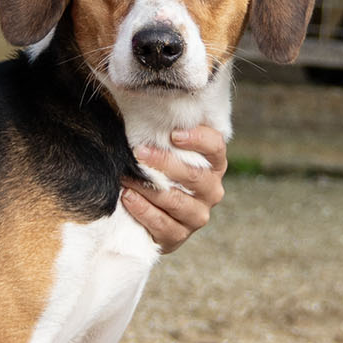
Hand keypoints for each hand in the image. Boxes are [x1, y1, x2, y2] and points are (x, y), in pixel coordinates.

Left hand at [120, 126, 227, 252]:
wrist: (152, 216)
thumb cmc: (159, 172)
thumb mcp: (166, 151)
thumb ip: (163, 134)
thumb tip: (142, 106)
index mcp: (213, 165)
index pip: (215, 147)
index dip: (198, 140)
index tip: (173, 134)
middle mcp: (211, 191)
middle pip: (194, 176)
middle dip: (164, 163)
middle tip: (139, 152)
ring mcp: (197, 215)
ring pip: (176, 201)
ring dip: (149, 187)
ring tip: (127, 175)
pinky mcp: (179, 236)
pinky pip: (162, 224)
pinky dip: (143, 209)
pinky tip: (127, 197)